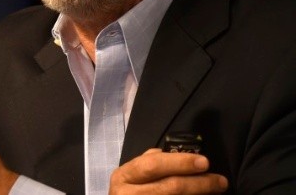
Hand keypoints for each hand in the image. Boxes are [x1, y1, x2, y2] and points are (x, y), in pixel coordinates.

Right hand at [110, 148, 228, 193]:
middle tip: (220, 181)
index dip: (180, 163)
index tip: (204, 162)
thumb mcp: (132, 175)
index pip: (153, 165)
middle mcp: (128, 194)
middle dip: (199, 183)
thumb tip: (179, 154)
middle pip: (170, 187)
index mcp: (123, 176)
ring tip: (216, 190)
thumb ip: (149, 163)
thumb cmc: (130, 190)